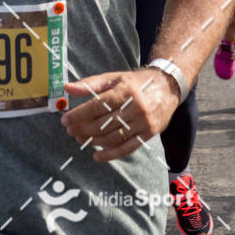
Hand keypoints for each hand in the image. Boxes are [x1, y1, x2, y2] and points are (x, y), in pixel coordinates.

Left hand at [61, 68, 179, 161]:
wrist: (168, 87)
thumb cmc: (136, 82)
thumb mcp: (114, 77)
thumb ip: (90, 84)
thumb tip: (68, 87)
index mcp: (125, 91)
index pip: (97, 105)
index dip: (79, 114)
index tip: (66, 119)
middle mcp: (135, 108)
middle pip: (104, 123)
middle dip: (83, 129)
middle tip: (70, 130)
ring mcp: (143, 123)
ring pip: (114, 137)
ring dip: (94, 141)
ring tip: (80, 139)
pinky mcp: (149, 134)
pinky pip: (128, 148)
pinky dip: (111, 154)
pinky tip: (97, 156)